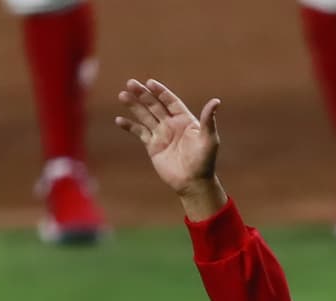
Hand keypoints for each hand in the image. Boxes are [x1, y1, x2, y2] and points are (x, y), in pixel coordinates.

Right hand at [115, 78, 224, 216]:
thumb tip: (216, 101)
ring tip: (122, 95)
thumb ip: (209, 120)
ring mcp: (161, 134)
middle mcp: (172, 124)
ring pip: (145, 116)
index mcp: (185, 120)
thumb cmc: (204, 161)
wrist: (193, 183)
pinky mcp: (152, 146)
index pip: (171, 101)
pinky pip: (139, 132)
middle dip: (143, 94)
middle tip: (130, 83)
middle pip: (154, 105)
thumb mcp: (209, 139)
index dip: (160, 92)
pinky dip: (129, 126)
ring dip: (134, 106)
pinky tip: (119, 120)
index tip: (149, 82)